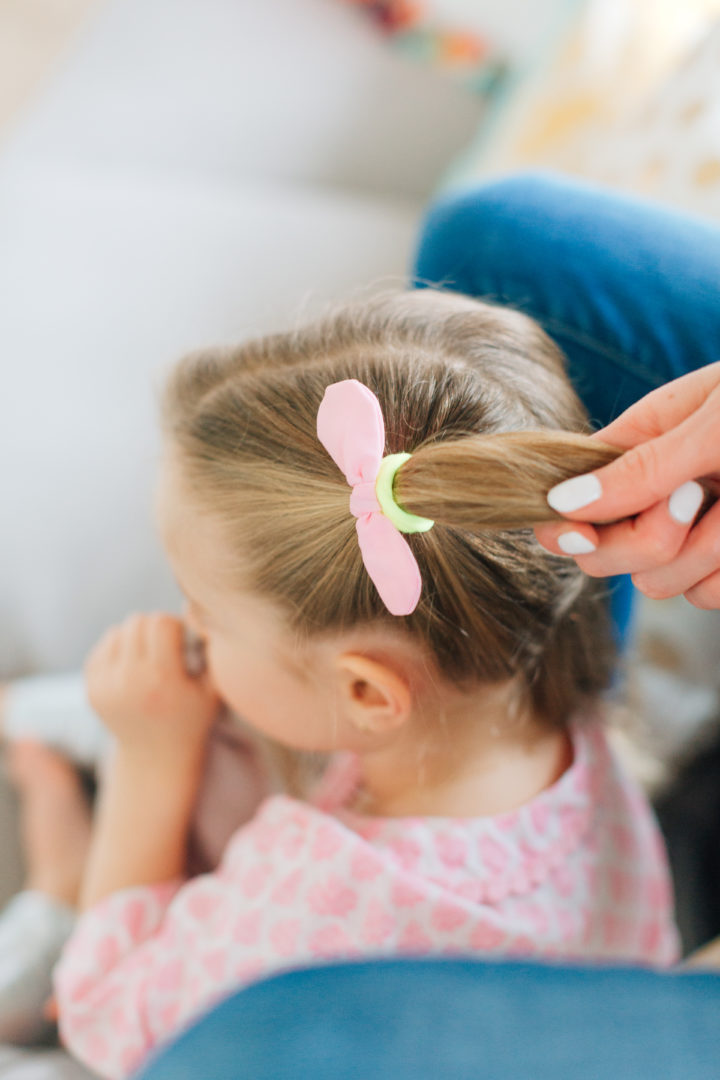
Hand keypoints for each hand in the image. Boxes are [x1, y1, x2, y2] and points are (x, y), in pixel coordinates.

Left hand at [84, 613, 219, 755]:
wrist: (155, 759)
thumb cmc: (191, 719)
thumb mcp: (213, 688)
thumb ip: (211, 650)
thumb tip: (196, 609)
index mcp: (161, 679)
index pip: (161, 622)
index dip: (176, 627)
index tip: (183, 643)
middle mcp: (128, 681)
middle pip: (138, 620)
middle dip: (154, 628)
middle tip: (166, 648)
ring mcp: (105, 686)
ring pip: (119, 630)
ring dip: (136, 637)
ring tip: (149, 658)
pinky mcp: (90, 688)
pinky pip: (104, 646)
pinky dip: (119, 649)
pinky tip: (133, 668)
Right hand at [534, 362, 719, 607]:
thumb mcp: (713, 423)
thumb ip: (642, 466)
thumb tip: (561, 502)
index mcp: (640, 442)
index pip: (568, 496)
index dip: (564, 524)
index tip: (583, 532)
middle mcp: (657, 491)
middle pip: (603, 554)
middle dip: (646, 541)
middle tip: (697, 497)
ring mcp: (692, 530)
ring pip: (656, 582)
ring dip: (701, 555)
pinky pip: (702, 596)